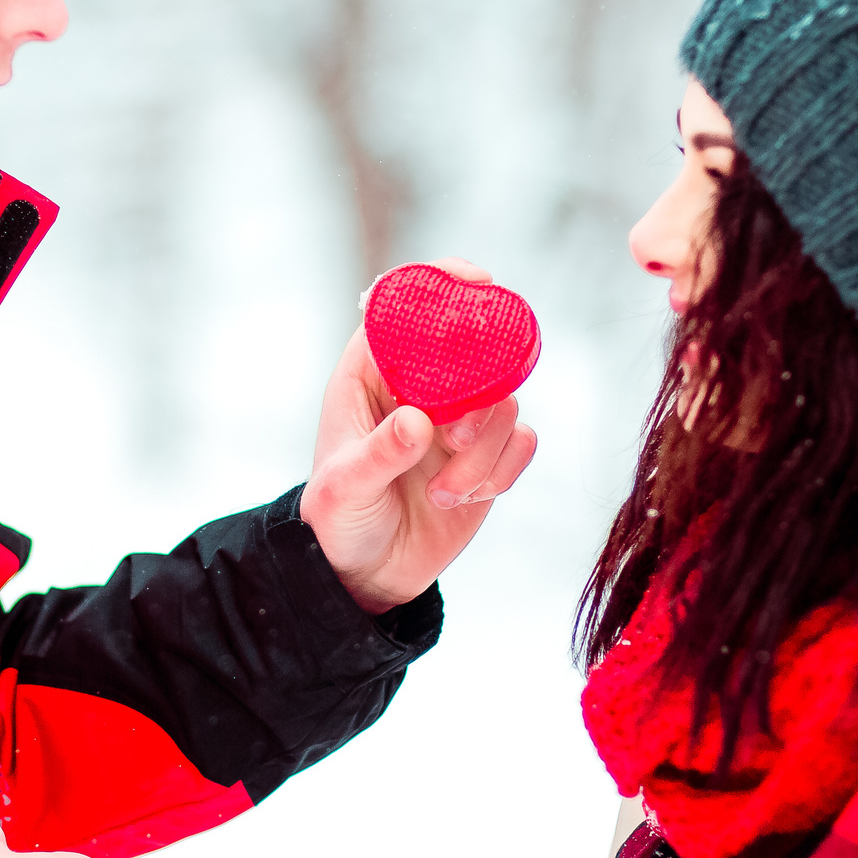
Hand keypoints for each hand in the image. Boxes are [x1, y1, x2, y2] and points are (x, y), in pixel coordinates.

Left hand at [303, 259, 538, 613]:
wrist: (365, 574)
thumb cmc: (337, 521)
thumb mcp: (343, 489)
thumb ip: (378, 454)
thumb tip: (417, 421)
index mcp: (371, 373)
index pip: (407, 307)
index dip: (443, 283)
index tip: (480, 283)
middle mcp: (420, 387)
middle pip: (474, 349)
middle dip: (480, 389)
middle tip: (455, 434)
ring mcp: (457, 419)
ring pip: (504, 401)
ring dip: (483, 449)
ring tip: (444, 490)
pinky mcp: (486, 455)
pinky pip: (520, 442)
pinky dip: (501, 471)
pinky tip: (460, 499)